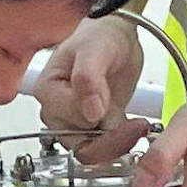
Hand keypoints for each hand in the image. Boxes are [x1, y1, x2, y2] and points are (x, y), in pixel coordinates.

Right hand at [28, 14, 150, 161]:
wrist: (115, 35)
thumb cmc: (99, 35)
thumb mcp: (94, 48)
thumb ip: (88, 77)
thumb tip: (90, 110)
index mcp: (49, 91)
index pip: (70, 124)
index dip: (96, 122)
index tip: (116, 108)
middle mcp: (57, 111)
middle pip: (80, 145)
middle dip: (111, 140)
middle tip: (136, 125)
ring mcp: (75, 121)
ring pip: (95, 151)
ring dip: (119, 142)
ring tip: (138, 124)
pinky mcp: (95, 126)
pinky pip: (107, 147)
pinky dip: (124, 141)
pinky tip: (136, 127)